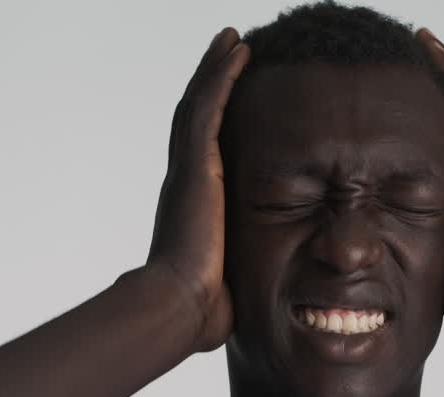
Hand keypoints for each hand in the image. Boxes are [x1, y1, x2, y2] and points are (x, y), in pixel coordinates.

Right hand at [147, 28, 249, 352]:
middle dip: (213, 83)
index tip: (233, 97)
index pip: (205, 151)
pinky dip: (221, 76)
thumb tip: (263, 291)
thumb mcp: (231, 281)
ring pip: (201, 104)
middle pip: (198, 118)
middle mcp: (186, 182)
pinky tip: (238, 50)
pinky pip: (209, 108)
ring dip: (218, 68)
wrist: (180, 310)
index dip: (217, 120)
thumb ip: (242, 271)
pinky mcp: (196, 168)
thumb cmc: (205, 310)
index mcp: (194, 206)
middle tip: (230, 50)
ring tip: (234, 39)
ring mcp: (188, 172)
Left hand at [417, 29, 443, 338]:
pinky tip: (427, 42)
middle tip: (408, 63)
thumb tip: (400, 285)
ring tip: (418, 39)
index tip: (402, 118)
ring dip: (440, 69)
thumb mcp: (441, 274)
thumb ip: (426, 269)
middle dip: (431, 93)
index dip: (425, 135)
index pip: (441, 158)